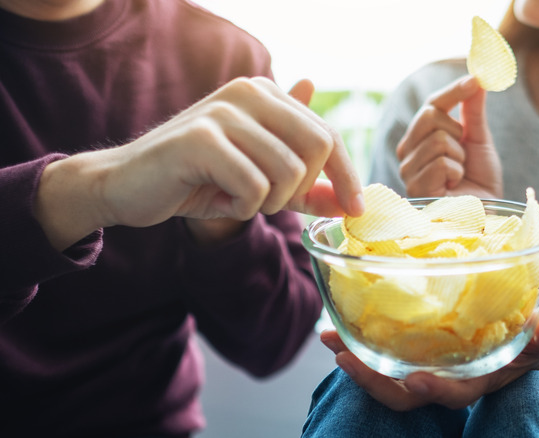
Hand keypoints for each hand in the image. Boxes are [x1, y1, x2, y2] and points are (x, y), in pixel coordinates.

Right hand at [35, 77, 364, 249]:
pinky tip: (217, 200)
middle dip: (303, 190)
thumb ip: (305, 184)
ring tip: (238, 199)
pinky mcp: (202, 139)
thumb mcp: (261, 182)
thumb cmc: (198, 182)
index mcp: (266, 94)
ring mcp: (224, 112)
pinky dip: (242, 208)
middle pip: (319, 146)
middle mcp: (249, 92)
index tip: (356, 209)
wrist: (126, 185)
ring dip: (269, 202)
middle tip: (270, 202)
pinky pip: (255, 187)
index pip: (328, 133)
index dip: (347, 175)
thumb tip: (349, 198)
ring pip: (289, 172)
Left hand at [320, 312, 538, 410]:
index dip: (435, 391)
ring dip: (358, 358)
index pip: (454, 394)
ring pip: (389, 374)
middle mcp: (449, 378)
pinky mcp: (418, 349)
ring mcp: (431, 365)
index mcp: (477, 380)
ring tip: (330, 336)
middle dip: (373, 379)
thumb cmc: (535, 340)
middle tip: (344, 356)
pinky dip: (362, 340)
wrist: (528, 342)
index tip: (415, 380)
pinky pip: (386, 352)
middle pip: (406, 394)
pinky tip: (341, 323)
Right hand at [397, 75, 502, 198]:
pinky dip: (456, 173)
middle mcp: (408, 152)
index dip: (453, 91)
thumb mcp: (478, 140)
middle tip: (463, 152)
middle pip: (428, 116)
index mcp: (420, 138)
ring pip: (437, 140)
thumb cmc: (479, 181)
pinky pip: (441, 163)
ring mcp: (408, 170)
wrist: (485, 213)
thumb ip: (473, 112)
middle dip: (456, 131)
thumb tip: (477, 79)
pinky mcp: (415, 187)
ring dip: (459, 158)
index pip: (431, 104)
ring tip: (458, 175)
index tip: (475, 80)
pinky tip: (453, 187)